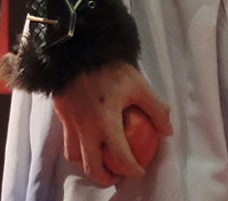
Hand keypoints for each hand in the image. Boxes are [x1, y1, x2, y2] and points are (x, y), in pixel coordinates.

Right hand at [52, 62, 171, 185]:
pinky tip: (89, 138)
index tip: (139, 170)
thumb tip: (166, 131)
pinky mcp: (61, 114)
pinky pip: (67, 138)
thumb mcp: (139, 85)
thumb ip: (156, 109)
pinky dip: (78, 146)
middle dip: (105, 178)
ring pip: (73, 156)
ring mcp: (69, 122)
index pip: (120, 158)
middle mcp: (84, 127)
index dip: (133, 170)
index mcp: (105, 122)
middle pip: (90, 166)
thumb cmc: (108, 68)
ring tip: (100, 161)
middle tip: (117, 176)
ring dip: (87, 164)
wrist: (73, 49)